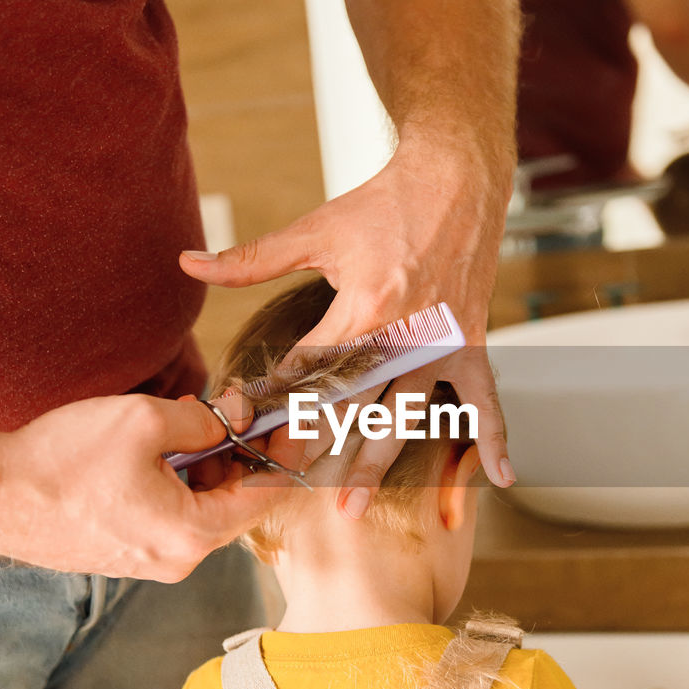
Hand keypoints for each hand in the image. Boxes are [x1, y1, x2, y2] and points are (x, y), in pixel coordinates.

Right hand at [0, 392, 288, 579]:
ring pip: (205, 507)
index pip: (265, 497)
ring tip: (192, 420)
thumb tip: (239, 414)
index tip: (294, 422)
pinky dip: (182, 481)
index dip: (284, 454)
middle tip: (238, 408)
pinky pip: (175, 515)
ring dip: (210, 464)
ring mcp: (153, 561)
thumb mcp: (143, 422)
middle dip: (243, 453)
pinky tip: (163, 448)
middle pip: (236, 503)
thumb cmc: (62, 463)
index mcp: (192, 534)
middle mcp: (179, 559)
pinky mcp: (130, 553)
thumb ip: (204, 420)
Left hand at [181, 138, 515, 515]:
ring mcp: (442, 345)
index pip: (310, 367)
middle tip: (283, 484)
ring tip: (349, 509)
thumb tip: (188, 263)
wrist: (456, 179)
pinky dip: (495, 437)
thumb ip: (251, 259)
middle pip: (351, 406)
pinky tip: (500, 476)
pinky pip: (487, 398)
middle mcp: (406, 335)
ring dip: (376, 465)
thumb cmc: (384, 204)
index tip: (250, 429)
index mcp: (364, 306)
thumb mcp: (315, 230)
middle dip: (313, 447)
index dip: (276, 399)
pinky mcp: (473, 343)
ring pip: (405, 418)